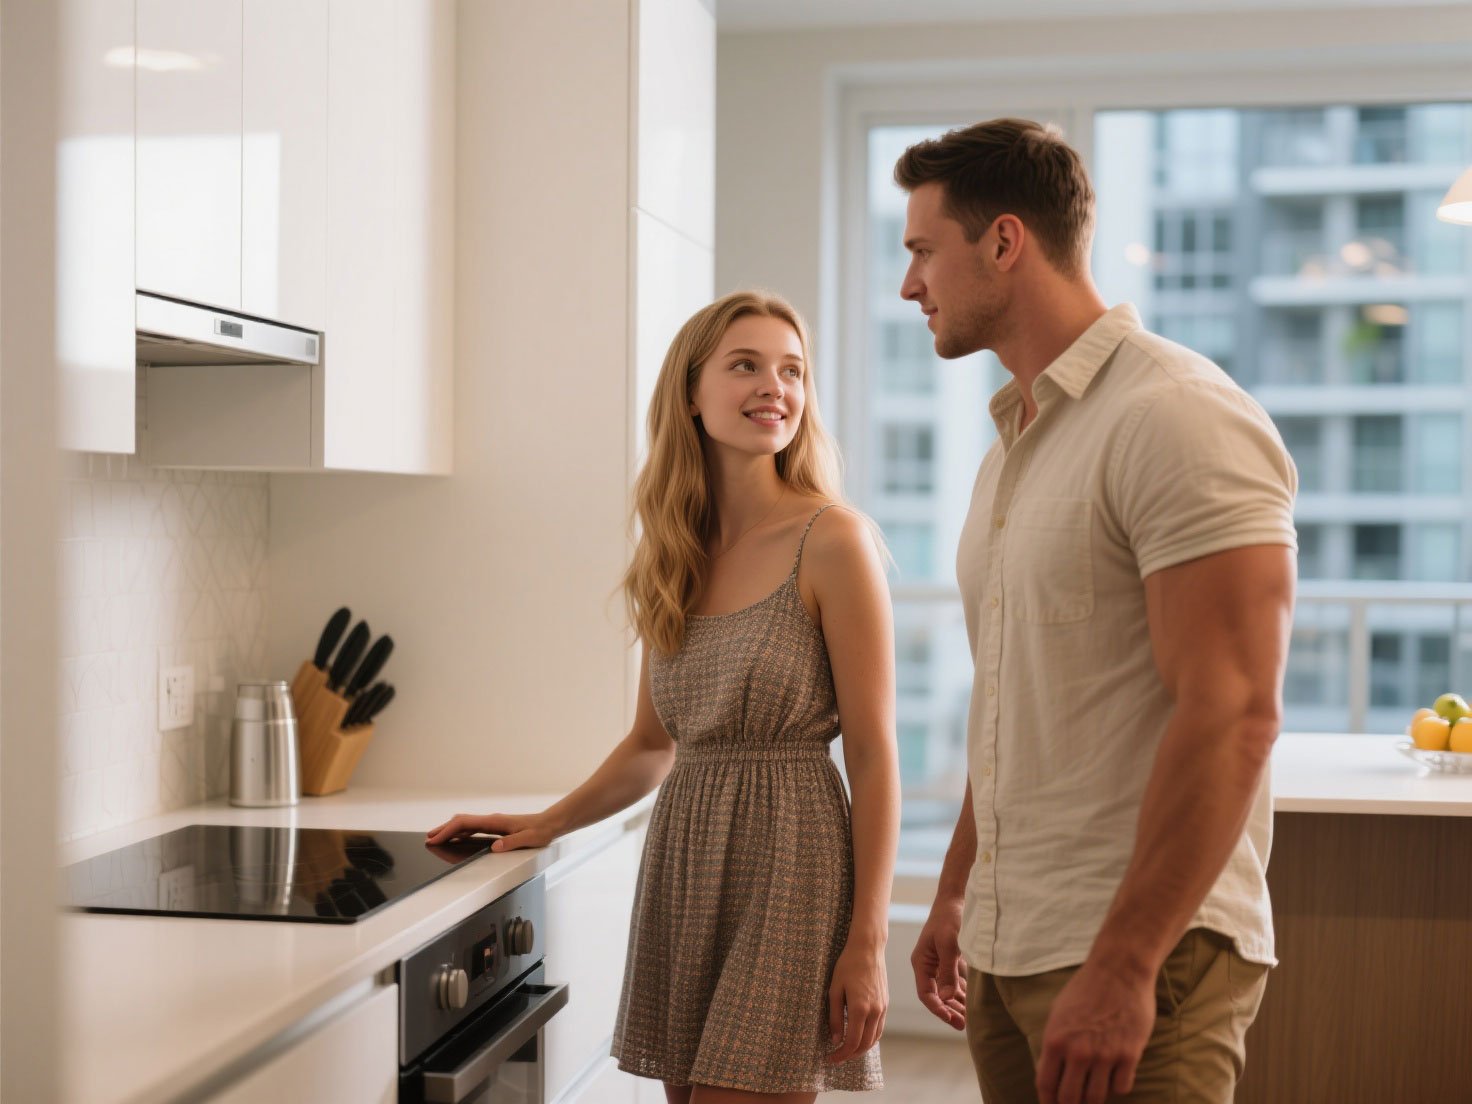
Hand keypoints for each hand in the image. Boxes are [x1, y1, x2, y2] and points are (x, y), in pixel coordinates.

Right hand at [425, 811, 555, 851]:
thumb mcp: (528, 839)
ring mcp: (493, 823)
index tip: (435, 838)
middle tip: (429, 838)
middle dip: (443, 829)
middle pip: (461, 822)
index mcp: (495, 821)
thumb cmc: (541, 830)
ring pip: (466, 824)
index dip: (448, 831)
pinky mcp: (496, 827)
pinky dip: (460, 832)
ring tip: (437, 838)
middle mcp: (492, 820)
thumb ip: (511, 843)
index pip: (465, 823)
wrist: (551, 823)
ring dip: (450, 831)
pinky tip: (457, 839)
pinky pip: (473, 828)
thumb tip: (494, 847)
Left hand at [827, 939, 886, 1063]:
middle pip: (864, 1044)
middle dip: (850, 1055)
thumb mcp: (834, 989)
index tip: (829, 1058)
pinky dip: (870, 1038)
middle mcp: (874, 1011)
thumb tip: (835, 1039)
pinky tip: (860, 1037)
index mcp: (860, 1008)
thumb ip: (834, 1017)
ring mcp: (882, 1008)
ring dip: (861, 1049)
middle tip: (836, 1057)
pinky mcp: (885, 1004)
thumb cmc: (847, 965)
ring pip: (874, 1038)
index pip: (851, 1042)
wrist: (868, 948)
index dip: (840, 1054)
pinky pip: (879, 1028)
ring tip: (847, 1050)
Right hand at [910, 901, 966, 1029]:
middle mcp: (929, 966)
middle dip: (949, 1011)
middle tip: (964, 1025)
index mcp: (921, 962)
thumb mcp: (949, 944)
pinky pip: (956, 983)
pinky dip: (963, 994)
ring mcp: (940, 964)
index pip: (926, 993)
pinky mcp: (952, 961)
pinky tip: (973, 1003)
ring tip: (970, 1019)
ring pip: (947, 992)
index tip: (951, 1020)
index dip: (937, 1009)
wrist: (957, 899)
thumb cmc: (949, 918)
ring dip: (957, 1005)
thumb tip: (946, 998)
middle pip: (937, 996)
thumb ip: (948, 971)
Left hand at [1036, 958, 1155, 1103]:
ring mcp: (1105, 1055)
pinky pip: (1122, 1087)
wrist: (1119, 971)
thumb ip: (1054, 1044)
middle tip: (1075, 1103)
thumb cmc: (1086, 989)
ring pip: (1096, 1098)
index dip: (1048, 1102)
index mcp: (1055, 1040)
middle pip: (1070, 1099)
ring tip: (1094, 1091)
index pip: (1046, 1086)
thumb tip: (1051, 1072)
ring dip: (1094, 1098)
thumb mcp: (1058, 1013)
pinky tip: (1115, 1076)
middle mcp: (1078, 1052)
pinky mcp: (1129, 1054)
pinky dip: (1117, 1086)